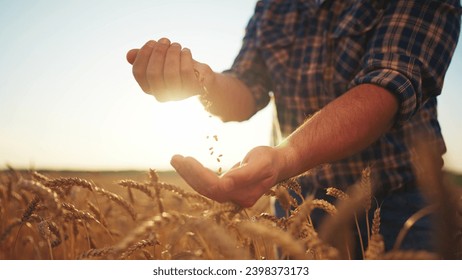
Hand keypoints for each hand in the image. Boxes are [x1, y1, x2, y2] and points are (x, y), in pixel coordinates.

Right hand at [126, 38, 212, 101]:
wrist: (201, 78)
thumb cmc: (178, 68)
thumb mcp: (161, 61)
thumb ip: (145, 58)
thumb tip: (130, 55)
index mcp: (150, 88)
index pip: (139, 73)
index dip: (143, 54)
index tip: (152, 42)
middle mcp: (162, 94)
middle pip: (153, 74)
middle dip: (158, 52)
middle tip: (165, 40)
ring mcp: (178, 94)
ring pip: (170, 73)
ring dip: (172, 54)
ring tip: (176, 45)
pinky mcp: (193, 90)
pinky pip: (186, 72)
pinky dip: (185, 57)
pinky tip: (186, 51)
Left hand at [170, 146, 284, 207]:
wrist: (279, 164)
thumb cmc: (271, 160)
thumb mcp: (261, 163)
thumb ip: (245, 174)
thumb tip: (225, 182)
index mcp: (245, 195)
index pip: (216, 188)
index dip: (199, 175)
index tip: (187, 159)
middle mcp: (236, 200)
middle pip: (207, 190)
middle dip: (189, 174)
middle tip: (174, 157)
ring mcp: (232, 197)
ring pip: (205, 188)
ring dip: (189, 174)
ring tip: (176, 159)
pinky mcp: (228, 191)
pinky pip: (208, 185)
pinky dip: (196, 174)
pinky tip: (186, 164)